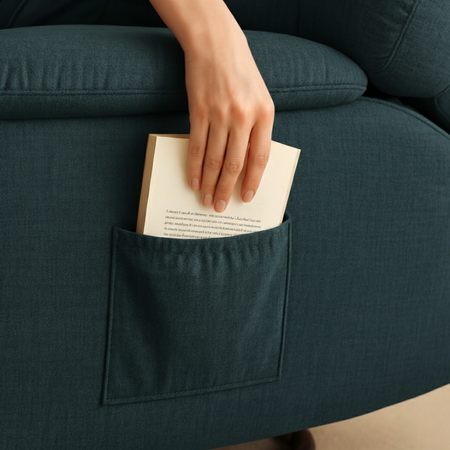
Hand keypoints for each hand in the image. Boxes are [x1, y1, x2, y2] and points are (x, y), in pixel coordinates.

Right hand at [185, 30, 274, 212]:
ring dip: (208, 183)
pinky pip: (196, 146)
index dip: (252, 181)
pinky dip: (193, 166)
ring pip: (214, 159)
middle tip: (218, 206)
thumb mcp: (260, 98)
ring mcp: (220, 114)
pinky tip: (192, 180)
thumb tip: (247, 162)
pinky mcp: (199, 111)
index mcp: (265, 115)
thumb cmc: (241, 73)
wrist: (217, 44)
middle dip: (226, 189)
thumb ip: (257, 128)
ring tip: (204, 198)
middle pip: (235, 164)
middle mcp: (243, 117)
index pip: (260, 157)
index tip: (245, 198)